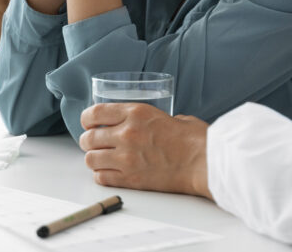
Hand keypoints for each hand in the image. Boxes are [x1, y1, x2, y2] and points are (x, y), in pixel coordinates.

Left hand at [79, 103, 211, 199]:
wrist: (204, 163)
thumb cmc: (195, 140)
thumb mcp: (171, 116)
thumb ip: (151, 119)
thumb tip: (145, 125)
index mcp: (136, 113)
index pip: (95, 113)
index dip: (87, 118)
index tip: (88, 122)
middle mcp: (127, 134)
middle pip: (89, 137)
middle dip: (88, 140)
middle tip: (93, 143)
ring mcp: (127, 158)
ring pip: (90, 159)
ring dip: (93, 158)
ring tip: (101, 158)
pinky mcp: (131, 179)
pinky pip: (102, 177)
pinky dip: (102, 174)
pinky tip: (110, 172)